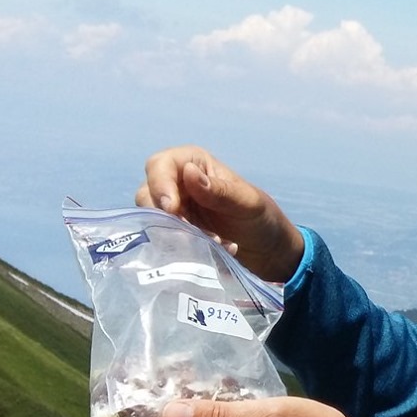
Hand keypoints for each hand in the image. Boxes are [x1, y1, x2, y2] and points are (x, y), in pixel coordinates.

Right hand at [135, 145, 305, 281]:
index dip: (160, 184)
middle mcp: (177, 184)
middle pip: (147, 193)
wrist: (269, 250)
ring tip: (210, 243)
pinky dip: (182, 248)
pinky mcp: (175, 234)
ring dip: (176, 234)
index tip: (172, 209)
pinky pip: (164, 240)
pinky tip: (209, 253)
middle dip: (164, 216)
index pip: (160, 165)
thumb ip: (219, 190)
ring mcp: (174, 211)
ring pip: (152, 220)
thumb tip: (189, 173)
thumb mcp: (246, 202)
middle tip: (188, 233)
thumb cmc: (261, 217)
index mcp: (193, 163)